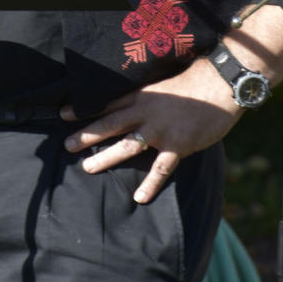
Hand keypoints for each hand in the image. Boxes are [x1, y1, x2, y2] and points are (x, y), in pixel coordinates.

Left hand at [62, 59, 241, 202]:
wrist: (219, 87)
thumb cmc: (193, 83)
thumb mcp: (162, 85)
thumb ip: (145, 97)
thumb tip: (130, 107)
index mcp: (142, 95)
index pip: (108, 102)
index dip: (85, 108)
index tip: (63, 114)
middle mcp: (146, 112)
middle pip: (110, 124)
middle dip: (87, 134)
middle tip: (67, 145)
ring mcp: (161, 130)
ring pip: (127, 146)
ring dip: (106, 157)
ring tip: (87, 167)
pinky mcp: (178, 145)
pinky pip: (160, 168)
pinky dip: (150, 184)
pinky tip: (139, 197)